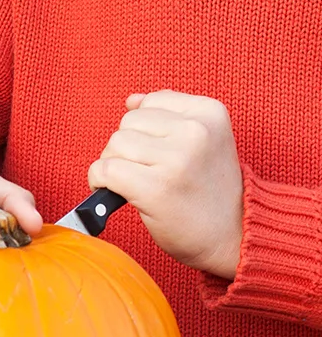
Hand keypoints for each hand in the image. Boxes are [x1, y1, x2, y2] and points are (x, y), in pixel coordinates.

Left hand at [90, 92, 243, 277]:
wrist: (237, 235)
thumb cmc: (211, 189)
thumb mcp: (206, 141)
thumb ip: (170, 115)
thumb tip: (132, 100)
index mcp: (210, 113)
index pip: (149, 103)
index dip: (144, 130)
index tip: (159, 153)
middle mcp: (196, 132)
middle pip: (128, 123)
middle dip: (127, 147)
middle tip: (146, 171)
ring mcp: (177, 160)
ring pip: (115, 145)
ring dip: (114, 164)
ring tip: (136, 182)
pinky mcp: (156, 188)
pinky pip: (105, 170)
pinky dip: (100, 181)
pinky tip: (117, 192)